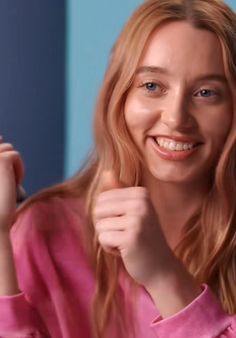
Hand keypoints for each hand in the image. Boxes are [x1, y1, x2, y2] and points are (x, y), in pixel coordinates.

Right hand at [0, 142, 23, 231]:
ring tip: (7, 185)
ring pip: (8, 148)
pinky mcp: (0, 159)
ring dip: (12, 166)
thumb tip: (0, 137)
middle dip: (6, 162)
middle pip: (0, 145)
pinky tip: (13, 185)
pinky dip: (19, 170)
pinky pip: (15, 155)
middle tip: (5, 184)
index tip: (1, 149)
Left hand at [93, 170, 173, 287]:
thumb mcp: (133, 211)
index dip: (108, 215)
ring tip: (126, 242)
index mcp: (140, 193)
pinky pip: (103, 238)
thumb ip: (119, 191)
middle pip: (98, 209)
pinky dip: (109, 248)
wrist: (161, 266)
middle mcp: (140, 203)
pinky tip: (125, 251)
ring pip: (99, 225)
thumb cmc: (143, 237)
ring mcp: (137, 219)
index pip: (102, 198)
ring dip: (108, 238)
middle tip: (125, 233)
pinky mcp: (131, 237)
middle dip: (105, 225)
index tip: (126, 224)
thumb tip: (106, 171)